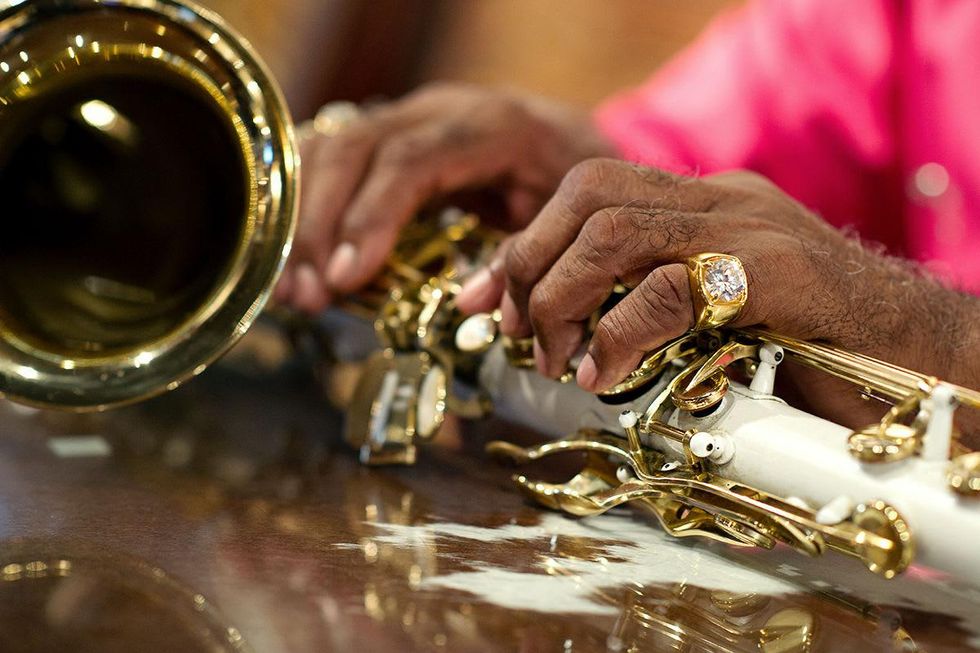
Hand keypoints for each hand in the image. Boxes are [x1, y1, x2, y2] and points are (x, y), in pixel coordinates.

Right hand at [275, 83, 612, 312]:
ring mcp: (406, 118)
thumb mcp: (566, 218)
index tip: (345, 276)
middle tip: (306, 293)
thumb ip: (521, 256)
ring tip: (291, 290)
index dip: (371, 216)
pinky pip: (328, 158)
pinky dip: (302, 207)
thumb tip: (471, 303)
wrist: (572, 141)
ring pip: (331, 149)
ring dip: (301, 221)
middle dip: (320, 225)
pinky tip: (290, 258)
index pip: (412, 161)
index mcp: (491, 126)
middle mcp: (438, 111)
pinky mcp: (385, 136)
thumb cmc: (572, 183)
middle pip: (356, 150)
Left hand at [458, 159, 979, 429]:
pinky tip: (602, 375)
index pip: (589, 193)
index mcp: (703, 205)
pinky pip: (669, 287)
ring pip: (614, 230)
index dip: (521, 243)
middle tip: (511, 332)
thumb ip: (654, 312)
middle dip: (528, 262)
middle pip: (588, 193)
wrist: (923, 359)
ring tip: (551, 359)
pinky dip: (617, 333)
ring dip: (560, 296)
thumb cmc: (816, 350)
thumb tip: (575, 343)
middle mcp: (721, 201)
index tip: (480, 299)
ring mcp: (749, 229)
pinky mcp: (775, 273)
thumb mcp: (720, 319)